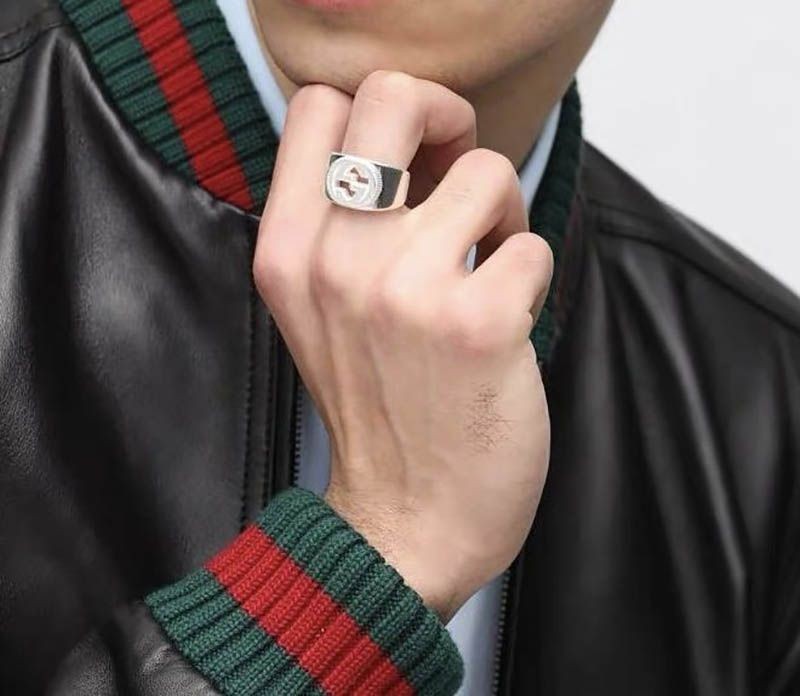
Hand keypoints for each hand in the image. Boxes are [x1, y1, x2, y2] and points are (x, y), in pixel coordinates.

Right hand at [253, 71, 551, 621]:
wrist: (406, 523)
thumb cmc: (376, 414)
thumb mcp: (319, 315)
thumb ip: (340, 228)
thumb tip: (417, 152)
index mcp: (287, 253)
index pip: (317, 108)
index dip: (381, 113)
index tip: (416, 156)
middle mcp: (336, 260)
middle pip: (395, 96)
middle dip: (448, 120)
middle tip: (462, 174)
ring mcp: (405, 289)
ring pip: (488, 172)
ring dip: (503, 217)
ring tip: (489, 269)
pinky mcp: (477, 322)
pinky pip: (531, 245)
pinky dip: (530, 277)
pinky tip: (506, 319)